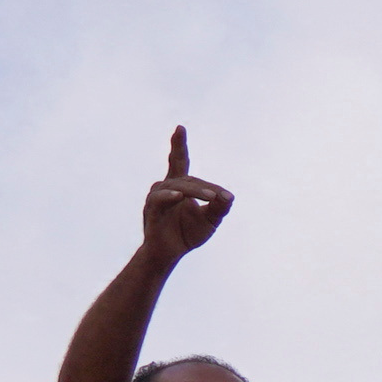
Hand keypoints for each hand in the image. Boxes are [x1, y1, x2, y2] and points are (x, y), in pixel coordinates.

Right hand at [139, 126, 232, 263]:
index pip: (180, 161)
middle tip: (222, 198)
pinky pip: (160, 200)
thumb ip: (220, 208)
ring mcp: (156, 198)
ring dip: (196, 191)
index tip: (180, 127)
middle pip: (188, 179)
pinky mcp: (152, 211)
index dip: (179, 145)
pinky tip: (179, 196)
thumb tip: (230, 197)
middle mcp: (165, 187)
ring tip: (212, 198)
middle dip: (207, 188)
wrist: (171, 253)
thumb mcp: (211, 220)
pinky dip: (170, 197)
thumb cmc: (188, 234)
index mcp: (179, 185)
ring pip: (178, 187)